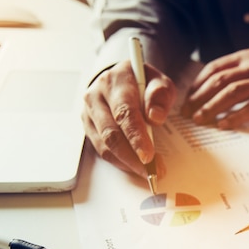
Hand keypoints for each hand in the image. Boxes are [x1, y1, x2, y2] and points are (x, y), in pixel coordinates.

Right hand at [82, 60, 176, 176]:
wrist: (119, 77)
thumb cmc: (141, 81)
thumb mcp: (158, 81)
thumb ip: (160, 95)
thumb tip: (155, 117)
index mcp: (115, 82)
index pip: (124, 112)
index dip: (136, 136)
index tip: (148, 155)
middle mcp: (96, 97)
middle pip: (110, 133)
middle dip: (132, 156)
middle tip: (152, 170)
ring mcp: (89, 113)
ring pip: (104, 145)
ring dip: (127, 162)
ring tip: (147, 171)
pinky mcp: (88, 127)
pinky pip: (102, 150)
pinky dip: (120, 161)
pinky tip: (135, 166)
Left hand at [181, 49, 248, 128]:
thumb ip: (237, 72)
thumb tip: (209, 90)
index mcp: (247, 57)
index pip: (214, 69)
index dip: (197, 86)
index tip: (187, 100)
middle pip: (219, 81)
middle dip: (199, 98)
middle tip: (187, 114)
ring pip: (232, 93)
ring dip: (212, 107)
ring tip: (200, 120)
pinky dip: (235, 116)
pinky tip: (223, 125)